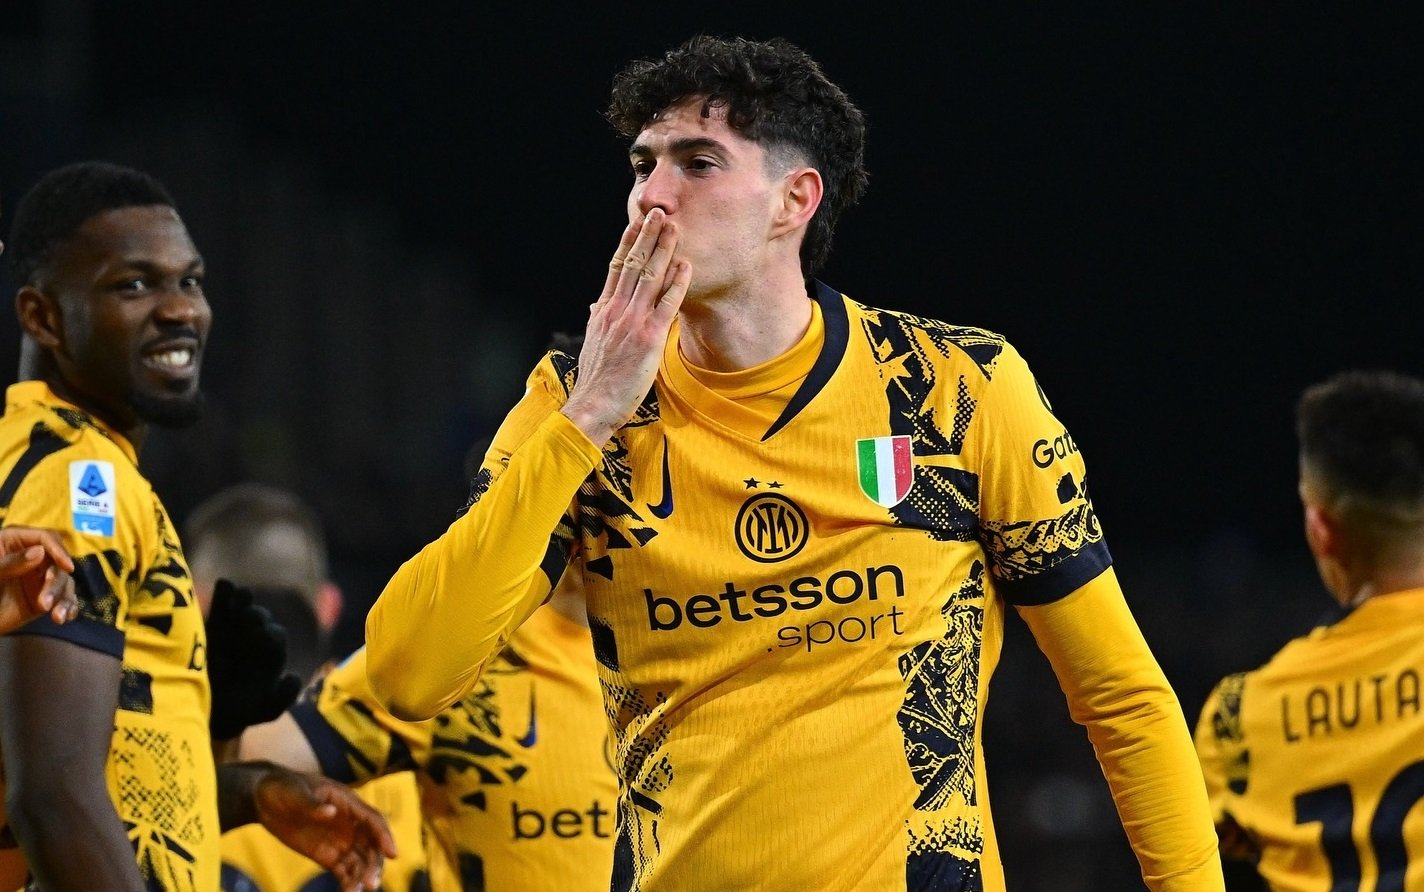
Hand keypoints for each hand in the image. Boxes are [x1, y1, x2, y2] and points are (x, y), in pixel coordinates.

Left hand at [0, 526, 76, 634]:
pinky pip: (64, 598)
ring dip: (64, 599)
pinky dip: (68, 607)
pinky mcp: (45, 596)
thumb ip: (11, 563)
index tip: (67, 567)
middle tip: (44, 604)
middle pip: (58, 562)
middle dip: (55, 584)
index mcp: (15, 542)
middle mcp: (32, 557)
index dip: (58, 550)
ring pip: (64, 581)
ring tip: (57, 617)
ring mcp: (39, 577)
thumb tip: (40, 552)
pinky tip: (64, 617)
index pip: (45, 538)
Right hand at [206, 579, 302, 739]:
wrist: (201, 710)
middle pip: (259, 622)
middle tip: (249, 619)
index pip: (274, 640)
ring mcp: (234, 630)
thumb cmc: (236, 713)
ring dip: (243, 602)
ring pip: (243, 610)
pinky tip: (225, 584)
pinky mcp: (212, 625)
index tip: (263, 636)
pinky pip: (221, 605)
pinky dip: (224, 594)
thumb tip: (294, 677)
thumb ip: (281, 699)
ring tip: (240, 597)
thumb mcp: (261, 710)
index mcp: (269, 657)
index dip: (270, 637)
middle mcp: (254, 640)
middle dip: (256, 618)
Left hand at [250, 764, 396, 891]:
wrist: (264, 799)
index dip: (384, 836)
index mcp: (348, 803)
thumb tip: (330, 813)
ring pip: (360, 861)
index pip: (373, 820)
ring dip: (363, 876)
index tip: (392, 854)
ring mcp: (339, 840)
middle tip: (370, 884)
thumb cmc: (282, 787)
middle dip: (374, 864)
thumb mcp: (294, 792)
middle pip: (371, 845)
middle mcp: (349, 823)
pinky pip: (344, 870)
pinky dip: (349, 882)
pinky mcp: (327, 855)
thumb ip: (311, 804)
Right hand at [561, 208, 690, 444]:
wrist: (593, 405)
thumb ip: (598, 319)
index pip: (615, 268)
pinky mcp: (649, 338)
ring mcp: (633, 322)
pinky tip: (685, 266)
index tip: (636, 223)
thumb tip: (596, 304)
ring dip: (663, 250)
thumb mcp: (592, 343)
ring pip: (649, 277)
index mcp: (603, 310)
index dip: (627, 243)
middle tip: (659, 213)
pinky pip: (666, 305)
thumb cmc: (596, 379)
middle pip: (632, 264)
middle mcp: (616, 310)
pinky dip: (676, 283)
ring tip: (673, 228)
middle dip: (647, 236)